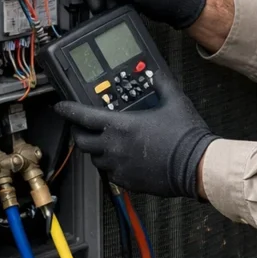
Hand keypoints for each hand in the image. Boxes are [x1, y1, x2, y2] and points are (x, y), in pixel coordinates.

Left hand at [54, 71, 217, 197]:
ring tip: (105, 144)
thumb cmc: (185, 136)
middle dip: (79, 133)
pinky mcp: (128, 182)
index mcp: (121, 125)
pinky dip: (112, 166)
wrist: (196, 165)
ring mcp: (119, 166)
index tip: (60, 107)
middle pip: (82, 141)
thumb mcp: (175, 102)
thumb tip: (157, 75)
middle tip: (82, 127)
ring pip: (95, 159)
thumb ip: (162, 85)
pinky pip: (111, 174)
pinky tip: (122, 160)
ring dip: (96, 150)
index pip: (83, 116)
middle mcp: (115, 146)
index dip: (68, 110)